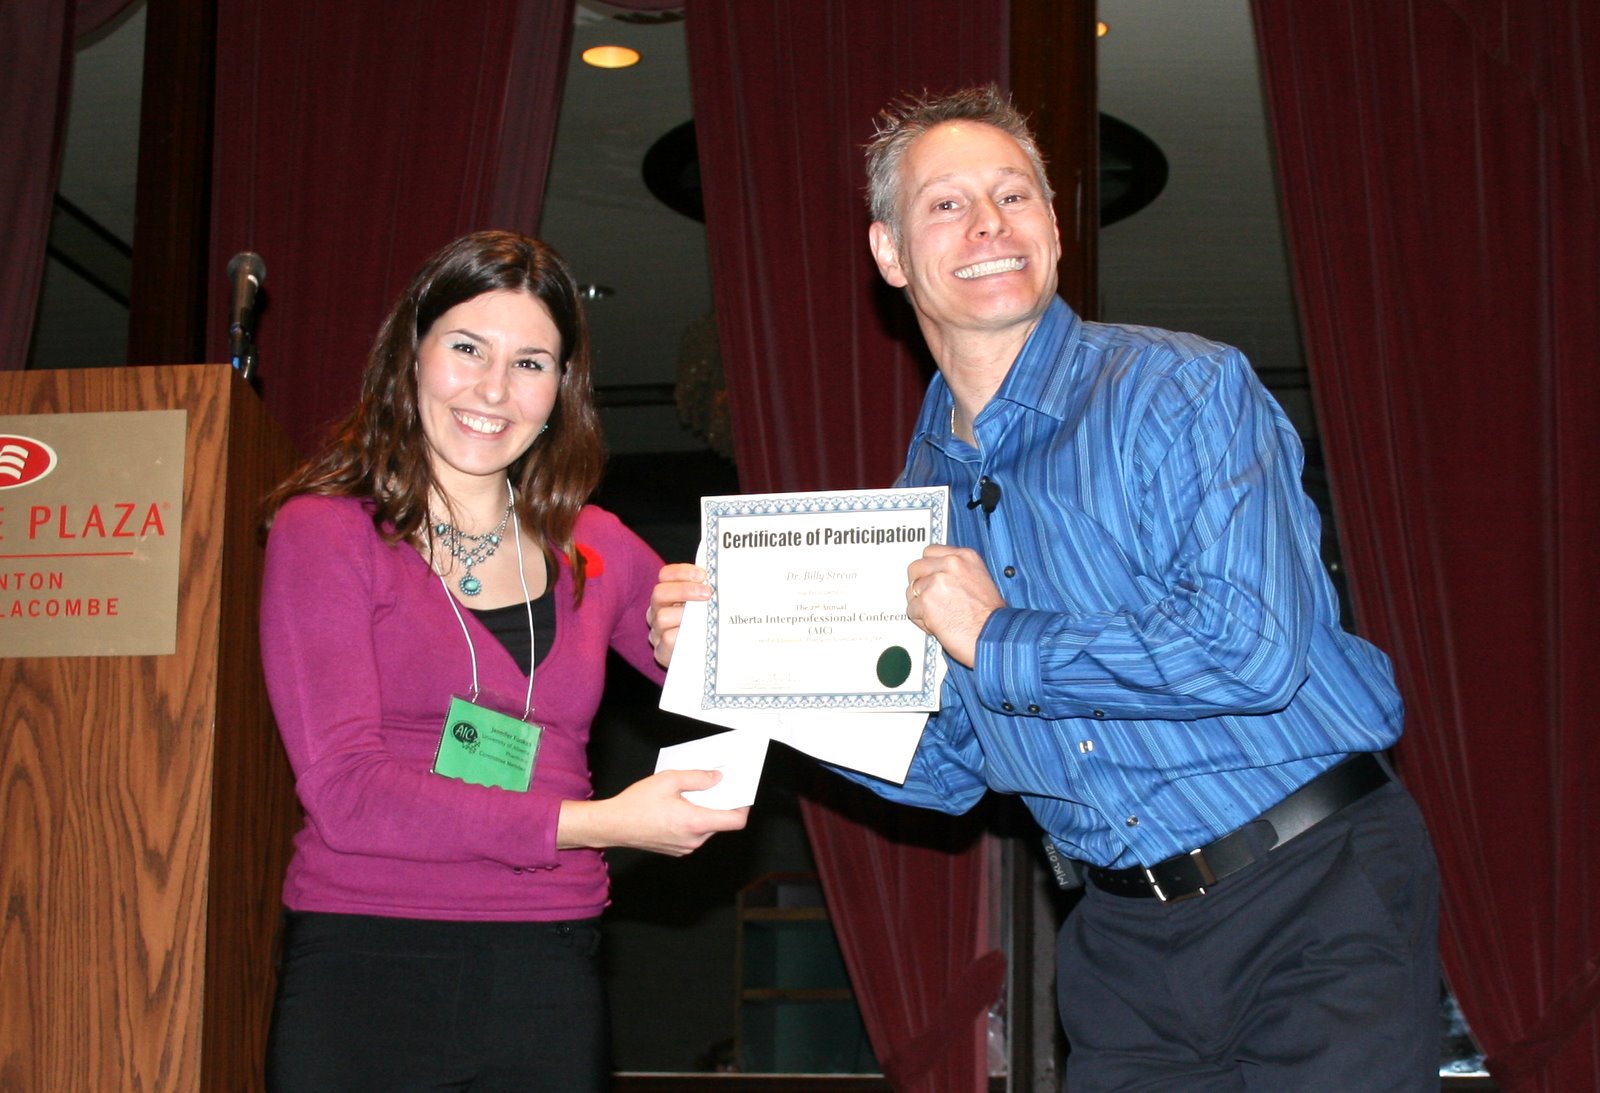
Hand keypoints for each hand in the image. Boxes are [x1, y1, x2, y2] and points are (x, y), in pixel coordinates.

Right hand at [558, 769, 748, 855]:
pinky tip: (678, 807)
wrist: (612, 825)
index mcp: (696, 823)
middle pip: (720, 822)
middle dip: (720, 803)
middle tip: (713, 785)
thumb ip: (698, 777)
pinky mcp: (676, 850)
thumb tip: (717, 778)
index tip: (741, 792)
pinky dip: (693, 820)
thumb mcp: (669, 779)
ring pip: (707, 828)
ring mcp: (685, 847)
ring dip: (704, 812)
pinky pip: (694, 834)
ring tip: (690, 795)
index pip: (736, 821)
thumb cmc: (637, 803)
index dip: (743, 806)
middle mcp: (694, 840)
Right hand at [647, 563, 710, 667]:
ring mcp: (657, 631)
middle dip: (685, 590)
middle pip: (659, 593)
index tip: (703, 575)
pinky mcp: (661, 651)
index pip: (666, 575)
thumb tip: (728, 579)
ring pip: (662, 617)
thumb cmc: (704, 628)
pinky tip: (699, 634)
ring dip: (685, 614)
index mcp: (667, 595)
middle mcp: (657, 611)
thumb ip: (708, 593)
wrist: (701, 661)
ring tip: (705, 616)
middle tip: (708, 593)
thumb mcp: (705, 607)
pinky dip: (684, 634)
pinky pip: (668, 639)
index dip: (682, 572)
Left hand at [906, 544, 1004, 668]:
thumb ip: (958, 573)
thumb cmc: (992, 617)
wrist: (993, 635)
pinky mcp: (927, 601)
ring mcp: (937, 581)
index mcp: (965, 557)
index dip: (928, 567)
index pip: (931, 551)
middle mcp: (950, 564)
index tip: (928, 577)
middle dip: (919, 584)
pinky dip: (921, 621)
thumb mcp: (981, 580)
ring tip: (937, 616)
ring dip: (920, 605)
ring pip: (912, 590)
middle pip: (916, 568)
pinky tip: (936, 625)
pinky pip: (912, 610)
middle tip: (928, 599)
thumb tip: (938, 575)